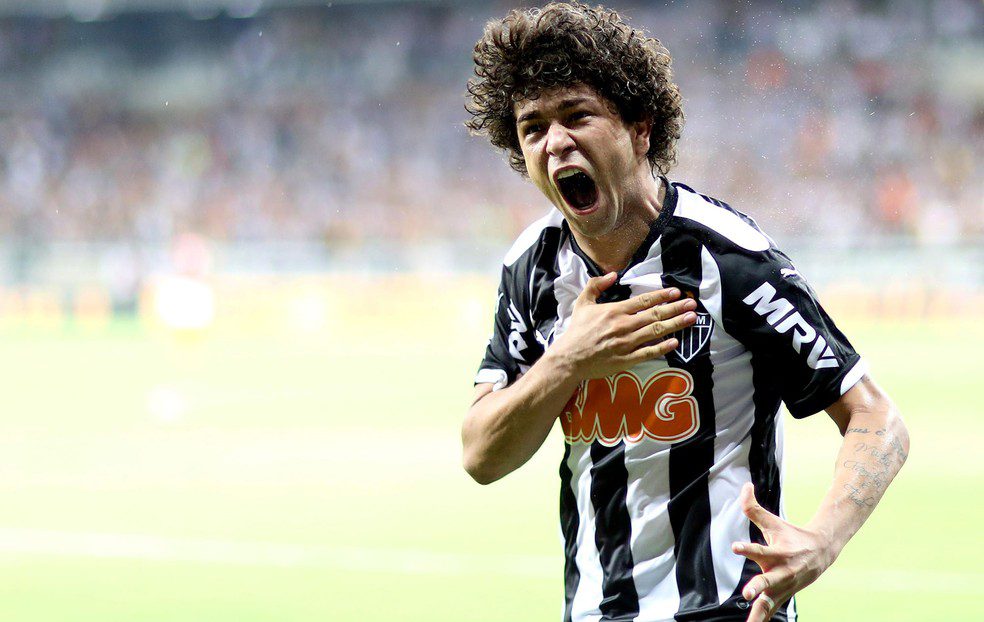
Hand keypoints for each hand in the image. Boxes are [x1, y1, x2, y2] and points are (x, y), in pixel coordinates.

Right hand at [550, 272, 697, 379]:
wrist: (569, 358)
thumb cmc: (577, 330)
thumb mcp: (583, 302)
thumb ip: (596, 285)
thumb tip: (614, 274)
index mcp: (615, 311)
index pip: (644, 300)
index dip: (662, 295)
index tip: (676, 292)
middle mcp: (624, 325)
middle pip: (655, 314)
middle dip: (676, 308)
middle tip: (692, 303)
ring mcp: (627, 343)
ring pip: (656, 331)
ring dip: (675, 324)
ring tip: (691, 319)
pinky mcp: (627, 360)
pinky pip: (648, 352)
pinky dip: (662, 347)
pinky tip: (675, 342)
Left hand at [732, 483, 834, 621]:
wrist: (821, 553)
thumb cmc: (791, 535)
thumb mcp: (772, 521)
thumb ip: (753, 507)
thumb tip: (744, 486)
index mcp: (777, 553)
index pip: (759, 550)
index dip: (746, 548)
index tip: (735, 547)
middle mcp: (781, 572)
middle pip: (767, 581)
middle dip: (758, 587)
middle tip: (747, 593)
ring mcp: (783, 587)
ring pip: (770, 602)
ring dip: (760, 612)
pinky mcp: (783, 596)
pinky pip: (771, 610)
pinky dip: (762, 619)